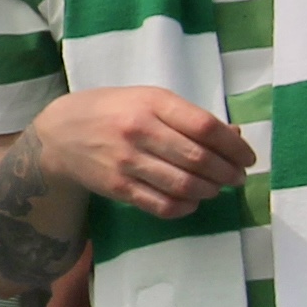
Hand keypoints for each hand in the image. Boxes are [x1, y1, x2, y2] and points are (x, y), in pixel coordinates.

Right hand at [27, 87, 256, 221]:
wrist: (59, 134)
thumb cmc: (112, 111)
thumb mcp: (147, 100)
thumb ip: (188, 117)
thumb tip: (235, 137)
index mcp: (151, 103)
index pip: (205, 127)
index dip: (234, 147)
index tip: (247, 158)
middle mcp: (139, 130)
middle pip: (199, 159)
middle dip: (228, 173)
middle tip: (237, 178)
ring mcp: (127, 161)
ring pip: (185, 185)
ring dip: (210, 191)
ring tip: (216, 188)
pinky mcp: (118, 187)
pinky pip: (163, 205)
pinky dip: (185, 207)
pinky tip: (191, 201)